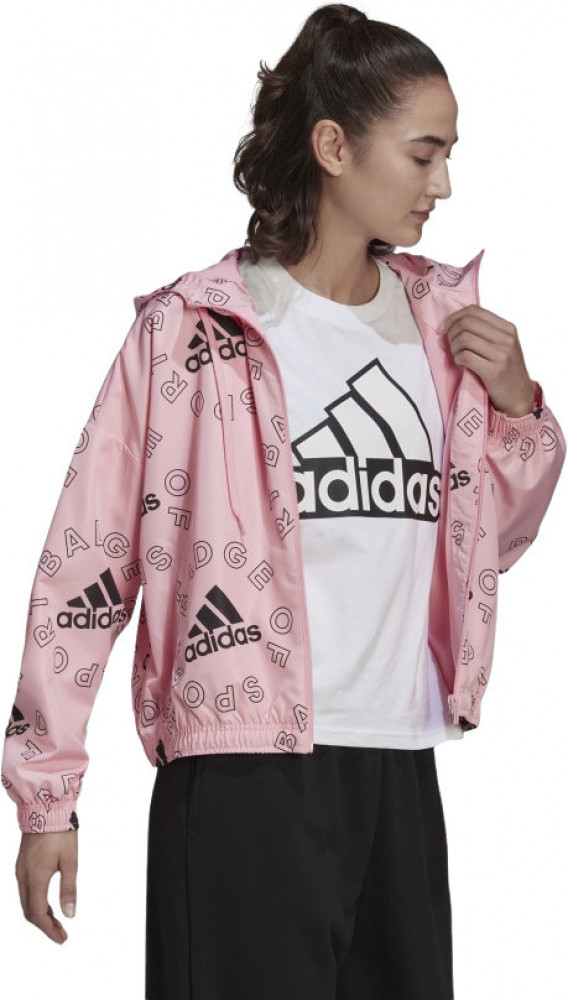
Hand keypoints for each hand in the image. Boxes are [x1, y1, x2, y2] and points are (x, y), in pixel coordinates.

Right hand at [15, 829, 77, 943]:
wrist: (45, 809)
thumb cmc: (60, 833)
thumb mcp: (70, 861)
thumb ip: (69, 889)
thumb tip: (69, 914)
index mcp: (36, 878)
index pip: (38, 915)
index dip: (49, 930)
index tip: (62, 938)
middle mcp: (24, 877)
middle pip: (29, 912)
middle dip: (45, 926)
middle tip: (61, 934)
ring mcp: (20, 871)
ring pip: (26, 903)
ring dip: (40, 915)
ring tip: (57, 921)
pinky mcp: (21, 865)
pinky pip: (25, 892)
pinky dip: (35, 903)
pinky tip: (47, 903)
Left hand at [441, 304, 533, 416]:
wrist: (519, 396)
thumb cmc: (507, 370)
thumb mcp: (504, 345)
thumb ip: (487, 332)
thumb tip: (456, 322)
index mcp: (508, 328)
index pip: (474, 310)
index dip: (454, 317)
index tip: (444, 328)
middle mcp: (507, 338)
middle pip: (467, 323)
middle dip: (451, 333)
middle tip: (450, 344)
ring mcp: (502, 354)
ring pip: (464, 338)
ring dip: (454, 347)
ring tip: (457, 355)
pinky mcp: (494, 371)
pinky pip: (466, 356)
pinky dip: (458, 359)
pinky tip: (461, 363)